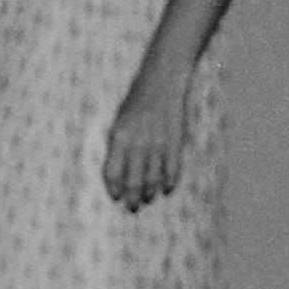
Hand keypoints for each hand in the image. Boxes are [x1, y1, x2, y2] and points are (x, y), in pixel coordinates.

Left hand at [102, 61, 189, 211]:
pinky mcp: (176, 141)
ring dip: (150, 192)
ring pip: (153, 179)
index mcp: (118, 136)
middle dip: (132, 198)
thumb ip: (119, 144)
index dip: (113, 188)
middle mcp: (137, 143)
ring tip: (148, 199)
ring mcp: (158, 143)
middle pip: (133, 180)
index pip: (112, 172)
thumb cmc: (137, 100)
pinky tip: (166, 189)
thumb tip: (119, 172)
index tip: (116, 198)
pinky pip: (172, 169)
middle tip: (133, 208)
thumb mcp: (120, 120)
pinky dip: (169, 182)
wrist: (162, 79)